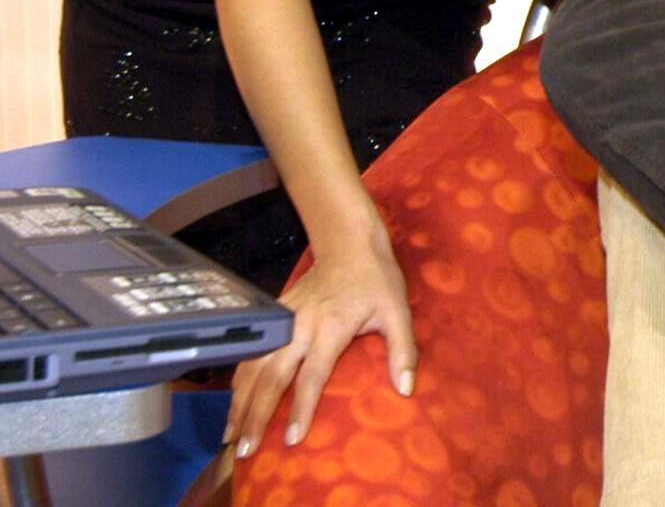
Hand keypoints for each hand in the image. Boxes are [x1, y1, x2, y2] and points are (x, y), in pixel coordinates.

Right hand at [224, 221, 416, 458]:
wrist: (348, 241)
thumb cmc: (376, 279)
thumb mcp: (397, 310)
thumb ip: (403, 350)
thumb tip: (406, 389)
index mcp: (330, 328)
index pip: (312, 376)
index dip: (302, 409)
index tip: (291, 440)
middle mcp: (301, 325)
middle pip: (273, 375)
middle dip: (256, 414)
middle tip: (244, 450)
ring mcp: (284, 318)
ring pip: (255, 364)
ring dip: (240, 400)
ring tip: (230, 435)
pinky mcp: (276, 312)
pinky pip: (252, 348)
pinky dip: (239, 376)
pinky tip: (233, 400)